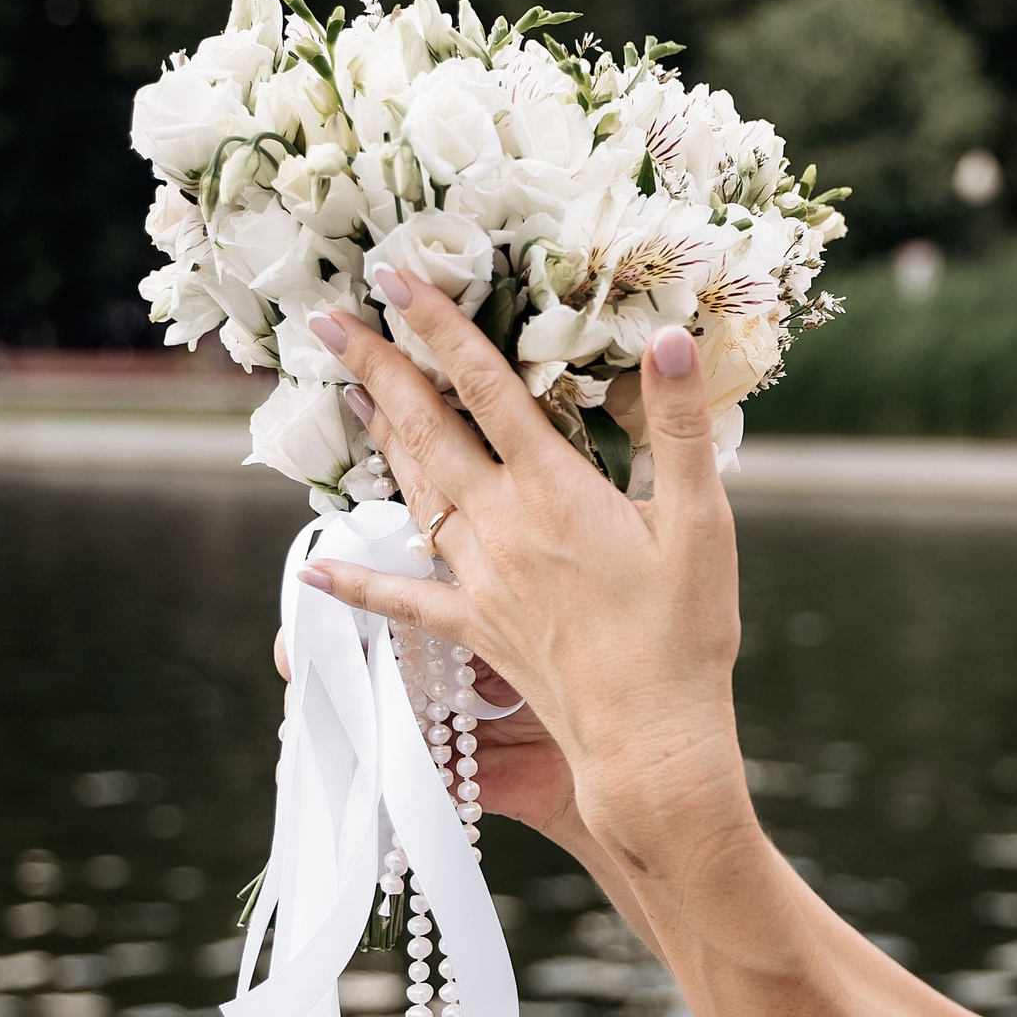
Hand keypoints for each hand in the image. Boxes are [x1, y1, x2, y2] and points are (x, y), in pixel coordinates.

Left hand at [292, 268, 755, 881]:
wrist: (651, 739)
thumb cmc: (685, 633)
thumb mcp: (702, 522)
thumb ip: (681, 426)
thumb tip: (670, 338)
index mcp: (556, 490)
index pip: (486, 388)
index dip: (440, 327)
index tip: (399, 278)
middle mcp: (503, 527)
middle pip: (427, 430)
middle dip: (379, 368)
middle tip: (334, 318)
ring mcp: (480, 580)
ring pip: (414, 494)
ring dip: (377, 438)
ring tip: (347, 392)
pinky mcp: (475, 629)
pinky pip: (403, 598)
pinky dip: (357, 581)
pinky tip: (315, 569)